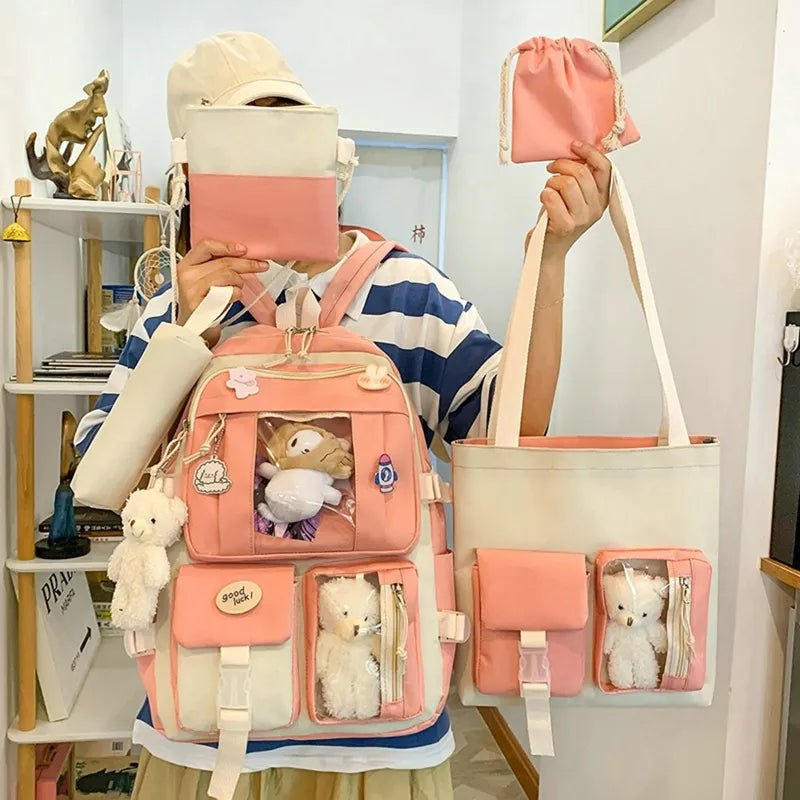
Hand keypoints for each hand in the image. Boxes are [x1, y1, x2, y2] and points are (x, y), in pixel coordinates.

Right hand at [176, 239, 266, 325]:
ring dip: (239, 282)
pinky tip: (233, 297)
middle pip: (222, 262)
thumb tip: (242, 255)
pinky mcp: (200, 304)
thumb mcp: (204, 279)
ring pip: (227, 275)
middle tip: (262, 265)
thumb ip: (216, 266)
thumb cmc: (202, 302)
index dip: (226, 246)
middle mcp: (186, 275)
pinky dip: (236, 294)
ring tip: (238, 287)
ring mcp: (191, 290)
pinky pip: (228, 292)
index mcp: (186, 264)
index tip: (244, 249)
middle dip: (247, 264)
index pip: (206, 246)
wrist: (193, 329)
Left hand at [539, 141, 611, 257]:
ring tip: (549, 190)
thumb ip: (581, 177)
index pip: (604, 168)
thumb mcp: (575, 196)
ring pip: (565, 183)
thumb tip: (575, 150)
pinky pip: (551, 197)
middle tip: (552, 168)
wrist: (548, 250)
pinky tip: (545, 201)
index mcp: (602, 198)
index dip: (589, 152)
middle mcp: (595, 209)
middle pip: (581, 173)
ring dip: (551, 182)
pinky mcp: (564, 226)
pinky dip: (544, 194)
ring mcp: (581, 218)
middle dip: (561, 165)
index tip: (574, 145)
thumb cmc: (558, 218)